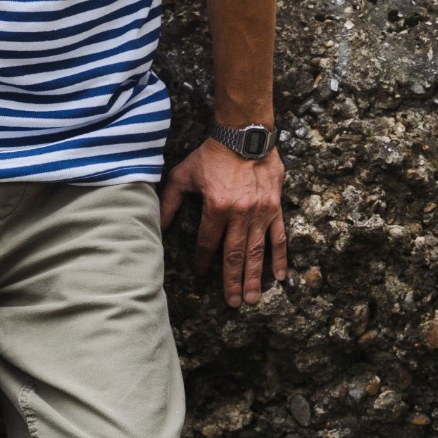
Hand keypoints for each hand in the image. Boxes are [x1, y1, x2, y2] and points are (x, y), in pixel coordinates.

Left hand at [159, 140, 287, 306]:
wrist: (245, 133)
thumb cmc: (212, 154)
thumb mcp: (184, 175)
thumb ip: (169, 202)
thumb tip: (158, 227)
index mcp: (216, 207)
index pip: (207, 243)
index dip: (202, 261)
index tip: (200, 275)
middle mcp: (240, 214)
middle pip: (234, 255)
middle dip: (231, 282)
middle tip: (232, 304)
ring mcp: (260, 212)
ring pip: (256, 252)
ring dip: (253, 277)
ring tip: (251, 299)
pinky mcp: (275, 207)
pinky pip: (278, 237)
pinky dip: (279, 257)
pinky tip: (278, 276)